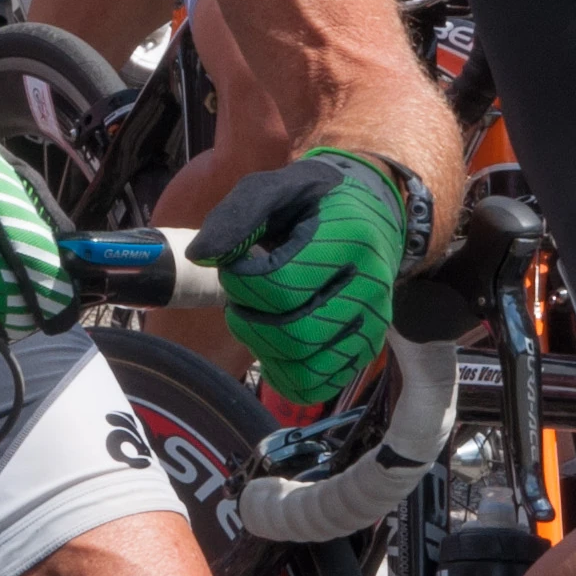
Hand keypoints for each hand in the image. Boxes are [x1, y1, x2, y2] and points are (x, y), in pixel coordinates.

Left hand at [187, 151, 407, 404]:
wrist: (368, 216)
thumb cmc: (310, 204)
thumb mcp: (272, 191)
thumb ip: (235, 219)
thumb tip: (201, 257)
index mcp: (349, 239)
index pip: (280, 284)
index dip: (240, 281)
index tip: (235, 266)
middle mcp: (372, 286)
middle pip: (293, 334)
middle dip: (249, 320)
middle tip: (241, 298)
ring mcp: (373, 323)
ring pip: (305, 366)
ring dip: (263, 349)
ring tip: (257, 319)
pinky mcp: (366, 350)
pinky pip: (318, 384)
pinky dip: (284, 374)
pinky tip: (273, 346)